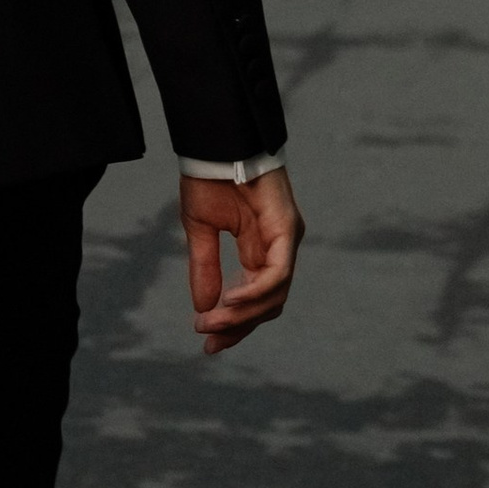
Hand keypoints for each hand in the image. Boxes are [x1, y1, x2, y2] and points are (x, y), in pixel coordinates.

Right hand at [181, 166, 302, 354]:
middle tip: (208, 339)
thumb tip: (204, 309)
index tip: (208, 344)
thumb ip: (205, 270)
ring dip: (243, 314)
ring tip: (212, 321)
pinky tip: (230, 301)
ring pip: (275, 294)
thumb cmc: (210, 178)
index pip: (255, 300)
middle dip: (239, 327)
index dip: (234, 325)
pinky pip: (278, 273)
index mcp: (259, 250)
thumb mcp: (200, 232)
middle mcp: (278, 249)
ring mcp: (286, 240)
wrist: (216, 143)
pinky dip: (255, 292)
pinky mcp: (287, 230)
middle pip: (268, 305)